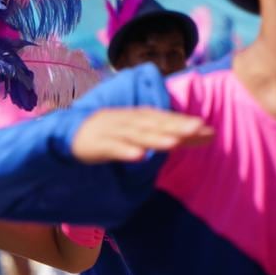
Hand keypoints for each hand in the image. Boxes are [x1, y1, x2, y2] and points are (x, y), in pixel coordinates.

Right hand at [71, 107, 213, 163]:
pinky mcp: (96, 144)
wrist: (66, 134)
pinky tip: (139, 157)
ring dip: (155, 138)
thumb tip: (187, 138)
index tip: (209, 131)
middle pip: (154, 123)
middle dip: (176, 126)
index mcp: (136, 117)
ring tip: (174, 143)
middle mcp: (126, 120)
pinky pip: (112, 147)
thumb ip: (156, 135)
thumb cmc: (105, 134)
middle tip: (200, 129)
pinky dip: (125, 150)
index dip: (185, 123)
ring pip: (136, 134)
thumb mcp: (132, 132)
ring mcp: (111, 131)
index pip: (164, 119)